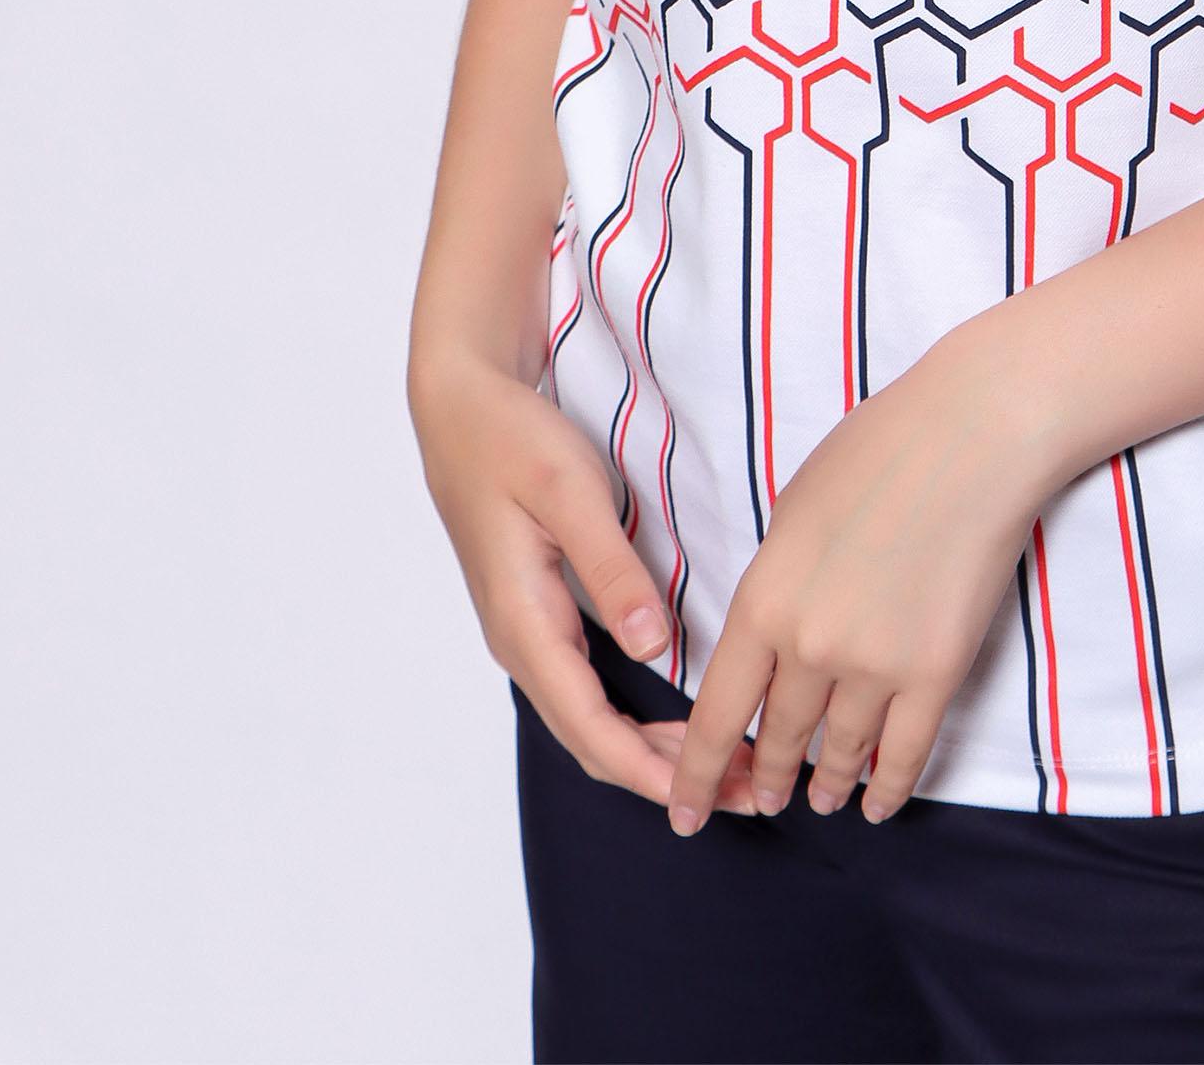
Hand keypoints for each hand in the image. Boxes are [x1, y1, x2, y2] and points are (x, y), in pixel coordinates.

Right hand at [412, 352, 758, 815]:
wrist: (459, 407)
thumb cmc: (512, 440)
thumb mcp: (568, 491)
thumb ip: (610, 569)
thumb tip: (650, 647)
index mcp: (525, 623)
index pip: (590, 729)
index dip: (649, 771)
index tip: (706, 796)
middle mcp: (522, 643)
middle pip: (593, 741)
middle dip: (665, 775)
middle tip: (744, 788)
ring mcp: (529, 632)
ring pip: (591, 720)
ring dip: (653, 750)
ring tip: (724, 760)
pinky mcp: (540, 614)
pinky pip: (587, 689)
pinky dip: (634, 717)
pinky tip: (678, 713)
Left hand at [665, 331, 1048, 833]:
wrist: (972, 436)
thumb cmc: (879, 452)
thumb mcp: (793, 514)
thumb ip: (775, 586)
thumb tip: (772, 637)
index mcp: (763, 601)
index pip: (716, 713)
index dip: (696, 773)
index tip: (682, 812)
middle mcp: (810, 647)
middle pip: (778, 738)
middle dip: (767, 778)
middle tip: (760, 801)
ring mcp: (876, 666)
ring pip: (841, 754)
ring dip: (828, 786)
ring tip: (821, 801)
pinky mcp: (937, 673)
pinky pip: (906, 754)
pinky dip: (889, 787)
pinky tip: (878, 803)